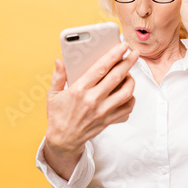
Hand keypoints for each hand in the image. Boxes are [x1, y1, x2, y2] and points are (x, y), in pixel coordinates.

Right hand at [44, 42, 138, 178]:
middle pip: (117, 77)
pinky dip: (131, 99)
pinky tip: (127, 93)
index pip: (100, 68)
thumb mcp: (53, 95)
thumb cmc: (58, 115)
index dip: (114, 55)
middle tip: (134, 53)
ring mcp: (102, 111)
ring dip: (131, 81)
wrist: (63, 140)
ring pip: (126, 93)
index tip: (122, 46)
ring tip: (130, 74)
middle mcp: (92, 100)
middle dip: (128, 62)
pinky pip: (127, 108)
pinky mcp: (108, 121)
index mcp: (78, 90)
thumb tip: (59, 60)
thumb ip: (58, 76)